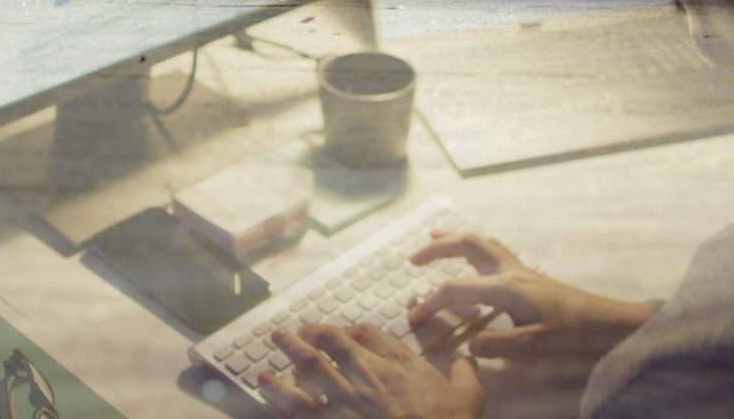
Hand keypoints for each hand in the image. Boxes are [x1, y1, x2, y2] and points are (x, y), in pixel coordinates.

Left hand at [259, 324, 483, 418]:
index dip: (353, 330)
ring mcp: (348, 401)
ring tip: (275, 339)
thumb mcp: (469, 398)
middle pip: (335, 344)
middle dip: (315, 333)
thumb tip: (467, 360)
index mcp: (400, 366)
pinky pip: (300, 405)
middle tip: (298, 328)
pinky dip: (279, 392)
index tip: (343, 330)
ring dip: (291, 351)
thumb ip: (465, 374)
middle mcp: (370, 376)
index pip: (372, 335)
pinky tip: (263, 382)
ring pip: (312, 368)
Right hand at [408, 231, 652, 361]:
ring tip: (433, 239)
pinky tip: (471, 257)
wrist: (608, 323)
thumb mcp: (534, 346)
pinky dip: (473, 248)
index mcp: (506, 287)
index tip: (413, 318)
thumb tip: (470, 343)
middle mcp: (510, 271)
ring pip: (482, 242)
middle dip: (437, 248)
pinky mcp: (529, 275)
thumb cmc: (573, 335)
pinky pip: (493, 250)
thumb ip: (497, 345)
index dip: (430, 303)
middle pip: (467, 244)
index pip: (456, 289)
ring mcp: (521, 269)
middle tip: (413, 259)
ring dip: (454, 239)